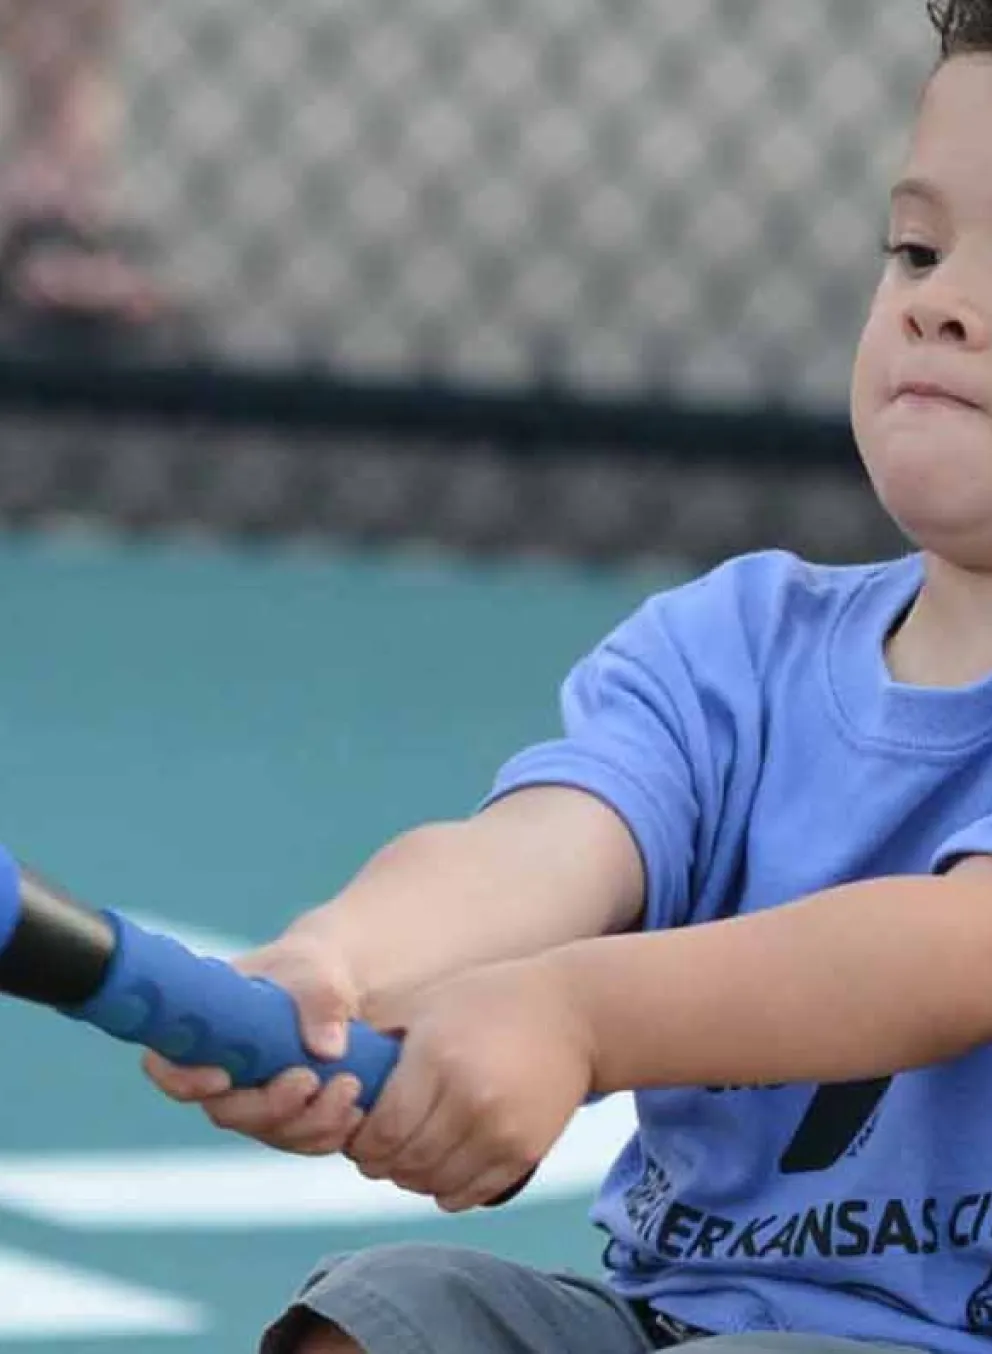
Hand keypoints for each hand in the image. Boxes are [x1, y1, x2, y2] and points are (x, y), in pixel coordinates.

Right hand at [142, 917, 367, 1154]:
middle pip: (227, 1111)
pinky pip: (303, 1142)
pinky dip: (330, 1133)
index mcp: (211, 1028)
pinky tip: (357, 1109)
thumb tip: (326, 1050)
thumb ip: (320, 1001)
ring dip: (311, 1122)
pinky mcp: (292, 1118)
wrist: (345, 987)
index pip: (168, 1064)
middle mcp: (225, 1070)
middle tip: (310, 1078)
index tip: (223, 1076)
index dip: (184, 1080)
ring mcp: (257, 1099)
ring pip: (270, 1132)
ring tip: (351, 1086)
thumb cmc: (313, 970)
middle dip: (271, 1106)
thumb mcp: (317, 971)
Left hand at [346, 954, 592, 1212]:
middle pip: (405, 1162)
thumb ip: (383, 1048)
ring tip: (408, 1156)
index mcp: (438, 1058)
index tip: (356, 1132)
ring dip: (411, 1178)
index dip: (361, 1142)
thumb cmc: (490, 1002)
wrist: (574, 1014)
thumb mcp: (429, 1007)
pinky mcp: (526, 1151)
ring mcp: (502, 1130)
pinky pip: (471, 1193)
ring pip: (434, 1185)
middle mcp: (470, 1099)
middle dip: (380, 1163)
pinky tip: (441, 1163)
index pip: (383, 1130)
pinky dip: (447, 1189)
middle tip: (375, 1150)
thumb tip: (332, 1084)